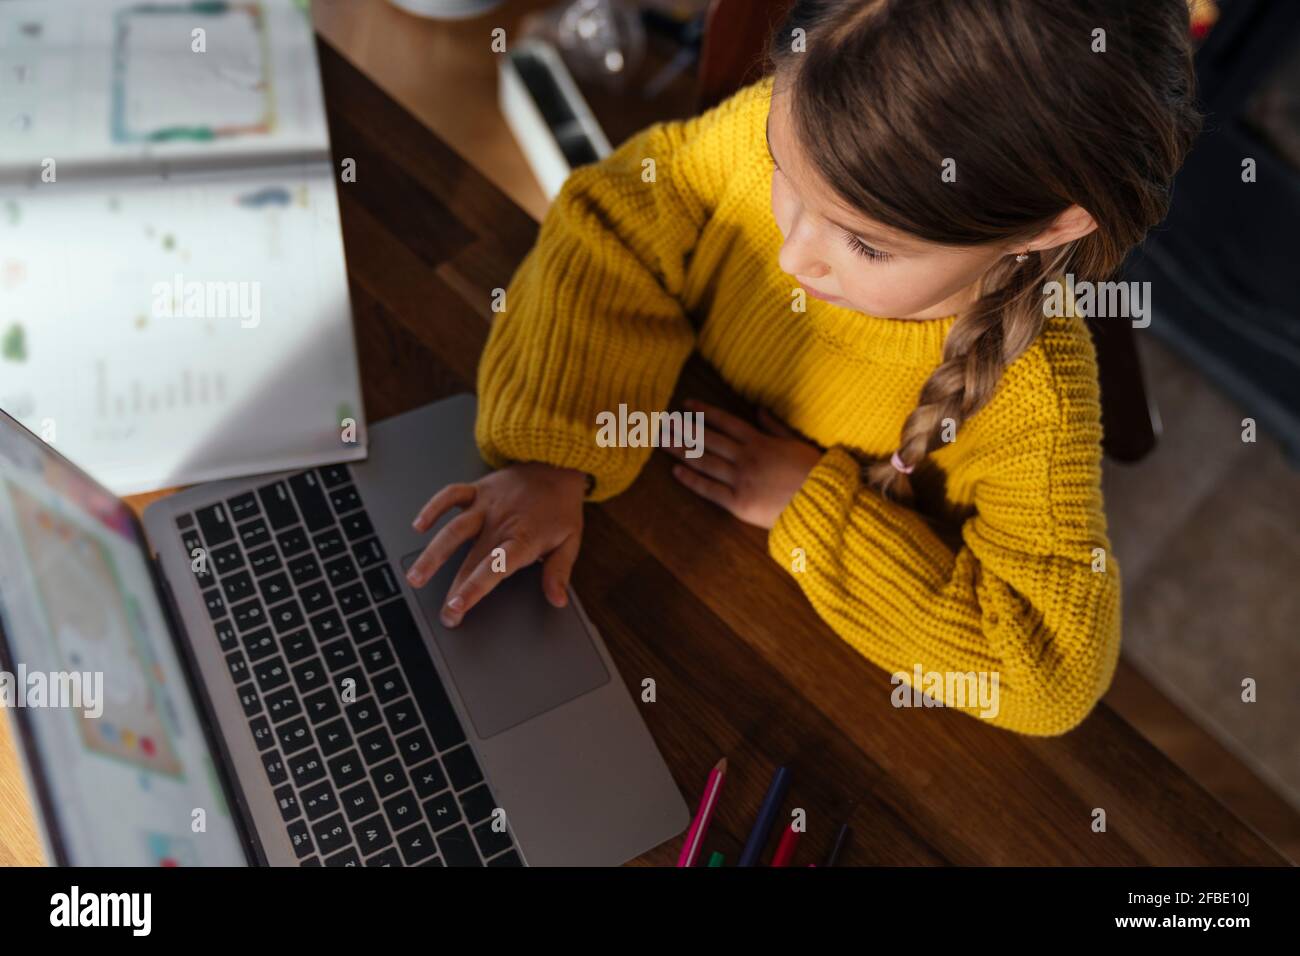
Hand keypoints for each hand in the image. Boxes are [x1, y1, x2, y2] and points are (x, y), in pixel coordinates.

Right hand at [405, 462, 585, 627]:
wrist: (555, 463)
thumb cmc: (560, 506)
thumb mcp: (570, 540)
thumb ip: (559, 571)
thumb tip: (557, 600)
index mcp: (523, 539)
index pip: (495, 569)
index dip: (474, 589)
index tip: (457, 608)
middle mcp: (500, 523)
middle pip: (471, 560)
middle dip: (454, 590)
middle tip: (444, 616)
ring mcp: (486, 506)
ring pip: (453, 530)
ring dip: (432, 554)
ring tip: (414, 577)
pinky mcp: (477, 491)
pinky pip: (450, 496)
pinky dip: (433, 508)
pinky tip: (418, 526)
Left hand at [663, 399, 822, 528]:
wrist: (822, 503)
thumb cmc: (814, 473)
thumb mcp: (795, 443)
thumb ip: (774, 426)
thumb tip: (758, 409)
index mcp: (760, 441)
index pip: (724, 421)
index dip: (703, 411)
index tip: (685, 405)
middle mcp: (746, 456)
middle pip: (707, 438)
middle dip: (683, 429)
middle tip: (662, 421)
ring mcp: (740, 479)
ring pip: (703, 460)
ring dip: (680, 449)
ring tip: (662, 441)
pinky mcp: (739, 502)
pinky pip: (709, 489)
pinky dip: (691, 479)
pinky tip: (675, 471)